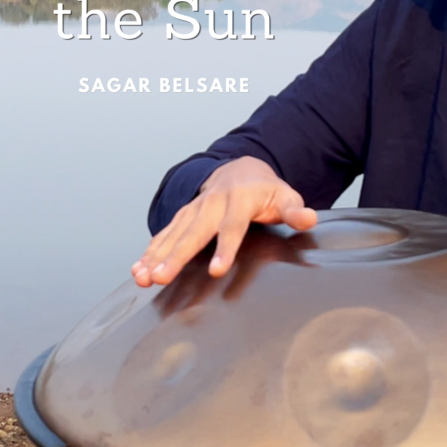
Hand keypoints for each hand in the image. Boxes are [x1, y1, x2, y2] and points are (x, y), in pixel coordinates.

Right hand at [131, 156, 316, 287]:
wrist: (241, 169)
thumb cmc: (265, 190)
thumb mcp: (285, 196)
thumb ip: (295, 210)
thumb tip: (308, 218)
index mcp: (240, 199)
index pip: (232, 227)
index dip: (225, 249)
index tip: (217, 271)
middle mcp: (213, 202)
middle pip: (194, 232)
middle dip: (177, 256)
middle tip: (162, 277)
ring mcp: (196, 208)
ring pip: (174, 233)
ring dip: (157, 255)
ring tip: (144, 277)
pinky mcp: (184, 215)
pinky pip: (165, 233)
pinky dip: (150, 251)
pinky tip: (138, 270)